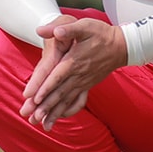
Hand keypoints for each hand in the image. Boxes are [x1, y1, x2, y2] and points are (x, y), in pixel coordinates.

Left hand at [20, 14, 127, 129]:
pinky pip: (78, 101)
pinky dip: (69, 111)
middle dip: (44, 106)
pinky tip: (61, 117)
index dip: (44, 87)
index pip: (56, 77)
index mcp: (74, 61)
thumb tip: (48, 30)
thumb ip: (66, 29)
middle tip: (30, 118)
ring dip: (54, 113)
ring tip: (43, 126)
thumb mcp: (84, 26)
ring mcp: (84, 82)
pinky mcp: (88, 85)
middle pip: (59, 93)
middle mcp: (78, 75)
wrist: (121, 46)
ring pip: (67, 100)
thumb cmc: (101, 34)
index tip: (32, 98)